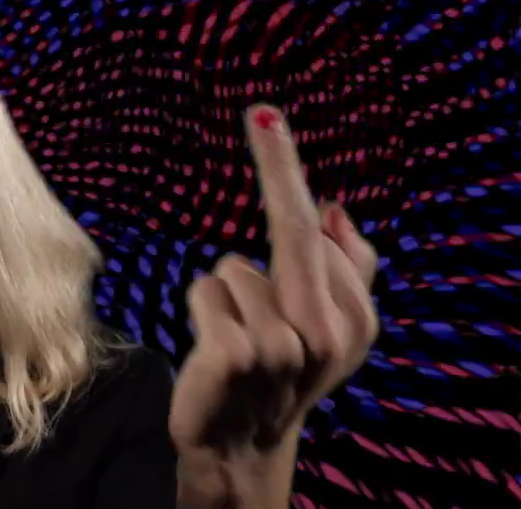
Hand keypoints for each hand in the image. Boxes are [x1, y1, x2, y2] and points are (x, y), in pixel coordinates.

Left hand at [169, 105, 378, 503]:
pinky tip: (212, 349)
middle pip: (290, 233)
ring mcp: (282, 347)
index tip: (265, 112)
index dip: (285, 167)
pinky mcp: (235, 355)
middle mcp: (327, 333)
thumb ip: (343, 268)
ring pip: (233, 267)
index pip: (318, 227)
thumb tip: (336, 210)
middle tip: (265, 114)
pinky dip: (199, 307)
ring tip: (235, 339)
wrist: (240, 443)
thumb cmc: (278, 370)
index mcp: (356, 319)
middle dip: (275, 177)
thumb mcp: (323, 324)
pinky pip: (205, 289)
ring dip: (222, 293)